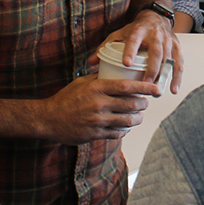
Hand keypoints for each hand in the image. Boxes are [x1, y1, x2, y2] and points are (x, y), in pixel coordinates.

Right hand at [41, 75, 159, 143]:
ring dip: (137, 119)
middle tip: (146, 103)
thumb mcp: (81, 82)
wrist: (48, 119)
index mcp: (97, 88)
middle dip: (143, 104)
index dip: (144, 87)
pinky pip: (117, 133)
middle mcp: (99, 103)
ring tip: (139, 116)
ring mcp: (97, 120)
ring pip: (127, 121)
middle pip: (131, 104)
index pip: (127, 86)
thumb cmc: (66, 98)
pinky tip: (126, 127)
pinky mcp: (95, 134)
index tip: (155, 88)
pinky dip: (125, 130)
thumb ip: (98, 78)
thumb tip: (115, 70)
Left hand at [104, 10, 182, 92]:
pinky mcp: (176, 47)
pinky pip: (178, 63)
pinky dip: (176, 77)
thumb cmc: (136, 29)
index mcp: (139, 30)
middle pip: (155, 51)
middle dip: (151, 68)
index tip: (126, 63)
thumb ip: (105, 47)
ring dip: (163, 75)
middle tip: (145, 84)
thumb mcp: (119, 34)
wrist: (155, 17)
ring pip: (168, 59)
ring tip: (157, 91)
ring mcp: (168, 40)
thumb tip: (90, 63)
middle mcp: (155, 34)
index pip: (134, 39)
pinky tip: (172, 89)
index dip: (130, 50)